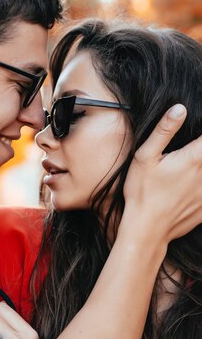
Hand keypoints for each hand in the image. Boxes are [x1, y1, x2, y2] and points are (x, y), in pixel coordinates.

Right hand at [124, 104, 201, 242]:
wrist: (146, 230)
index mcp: (192, 159)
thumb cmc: (141, 192)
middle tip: (187, 156)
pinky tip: (189, 186)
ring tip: (186, 170)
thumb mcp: (145, 157)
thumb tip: (180, 108)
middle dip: (201, 151)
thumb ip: (163, 131)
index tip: (198, 132)